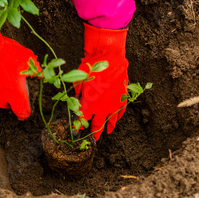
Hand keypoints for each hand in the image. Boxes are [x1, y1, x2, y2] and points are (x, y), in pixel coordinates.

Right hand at [0, 20, 38, 119]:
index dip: (25, 115)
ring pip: (2, 97)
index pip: (21, 110)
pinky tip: (9, 80)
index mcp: (16, 92)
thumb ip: (37, 71)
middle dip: (15, 109)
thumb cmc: (12, 54)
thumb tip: (41, 75)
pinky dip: (4, 87)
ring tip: (16, 92)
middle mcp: (5, 92)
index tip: (27, 115)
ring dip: (9, 97)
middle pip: (8, 107)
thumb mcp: (30, 61)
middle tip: (20, 107)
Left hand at [74, 23, 128, 140]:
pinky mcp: (122, 98)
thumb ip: (78, 94)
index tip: (76, 132)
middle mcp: (102, 108)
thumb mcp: (79, 81)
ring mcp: (113, 104)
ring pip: (110, 121)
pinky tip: (116, 120)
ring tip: (106, 134)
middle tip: (93, 140)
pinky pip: (120, 111)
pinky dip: (118, 117)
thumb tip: (76, 101)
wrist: (110, 58)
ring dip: (107, 128)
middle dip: (94, 133)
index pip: (82, 121)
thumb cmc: (92, 67)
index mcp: (89, 105)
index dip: (78, 127)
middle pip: (97, 125)